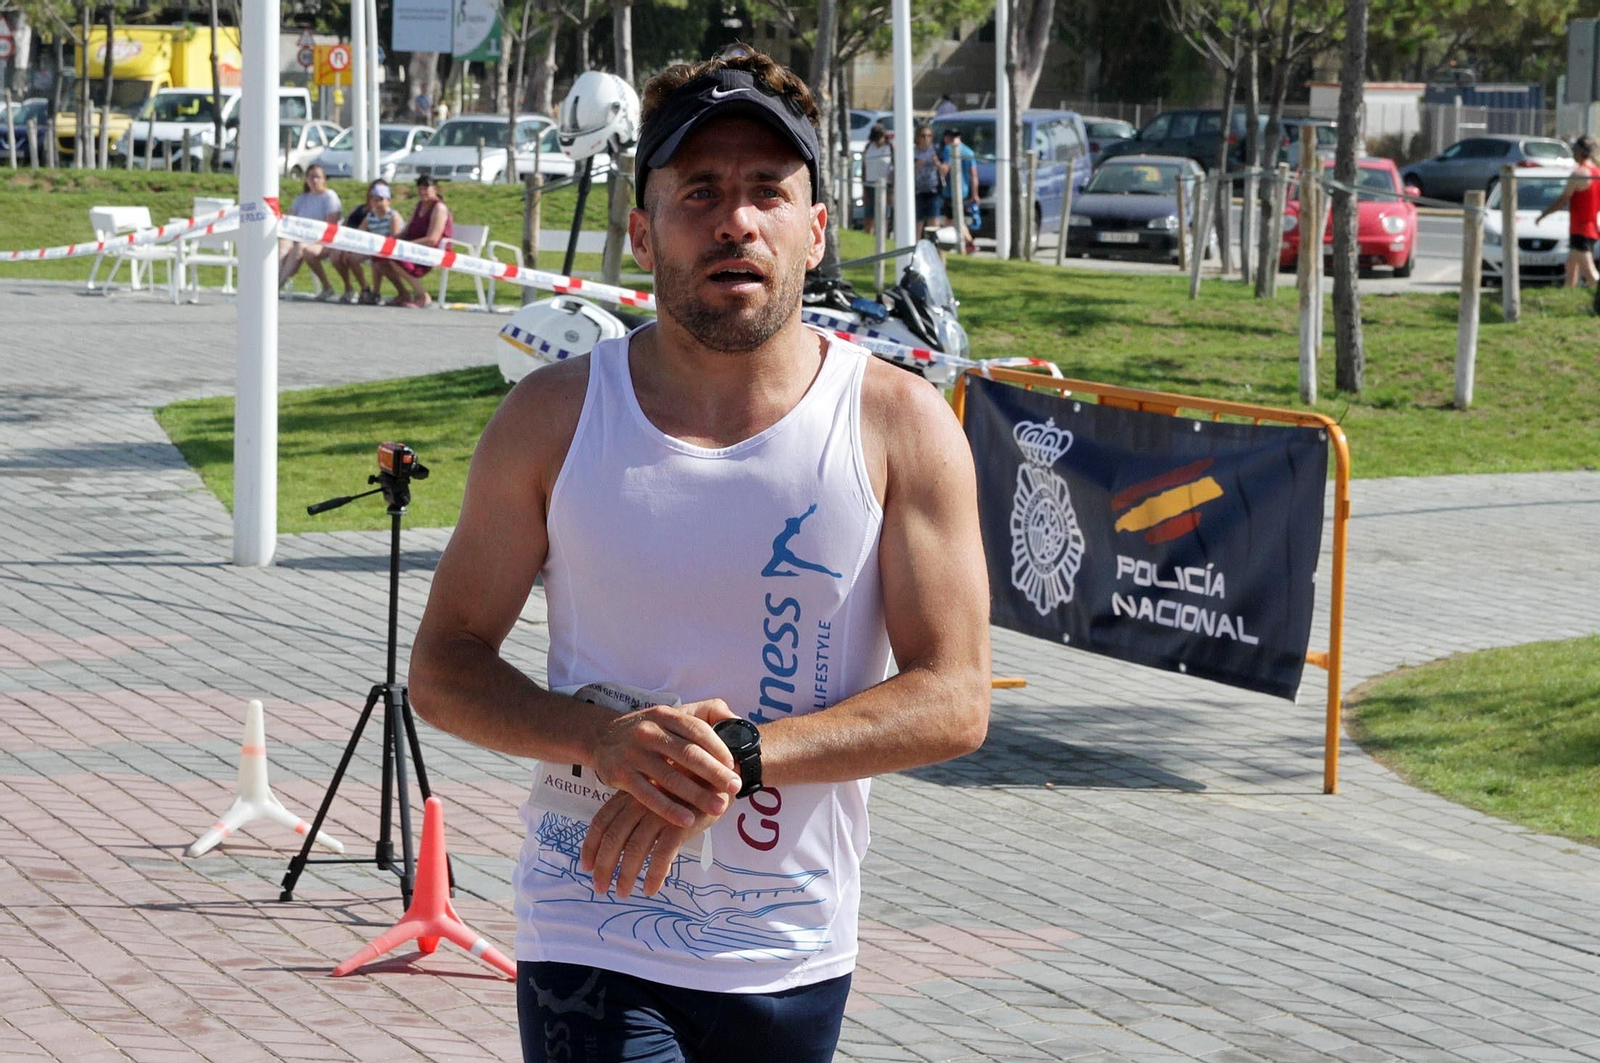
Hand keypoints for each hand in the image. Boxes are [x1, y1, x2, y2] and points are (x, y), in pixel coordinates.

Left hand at [580, 789, 723, 897]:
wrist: (719, 773)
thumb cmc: (686, 785)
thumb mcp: (655, 793)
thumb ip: (638, 809)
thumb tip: (620, 837)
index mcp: (630, 795)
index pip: (601, 822)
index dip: (591, 846)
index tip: (586, 866)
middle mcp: (640, 803)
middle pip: (613, 838)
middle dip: (604, 866)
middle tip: (600, 888)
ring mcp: (659, 813)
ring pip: (634, 849)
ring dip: (626, 875)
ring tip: (623, 892)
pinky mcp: (679, 824)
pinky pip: (662, 855)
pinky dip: (654, 875)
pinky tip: (651, 889)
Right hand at [590, 698, 741, 827]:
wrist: (602, 737)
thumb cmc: (650, 729)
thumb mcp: (673, 714)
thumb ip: (707, 712)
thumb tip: (736, 719)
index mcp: (666, 715)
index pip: (697, 730)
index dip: (718, 748)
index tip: (734, 766)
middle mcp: (649, 732)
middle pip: (688, 754)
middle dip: (714, 773)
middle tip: (735, 788)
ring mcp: (633, 753)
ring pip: (670, 777)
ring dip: (697, 795)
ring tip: (719, 807)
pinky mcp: (620, 774)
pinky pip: (648, 795)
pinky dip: (668, 809)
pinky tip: (687, 820)